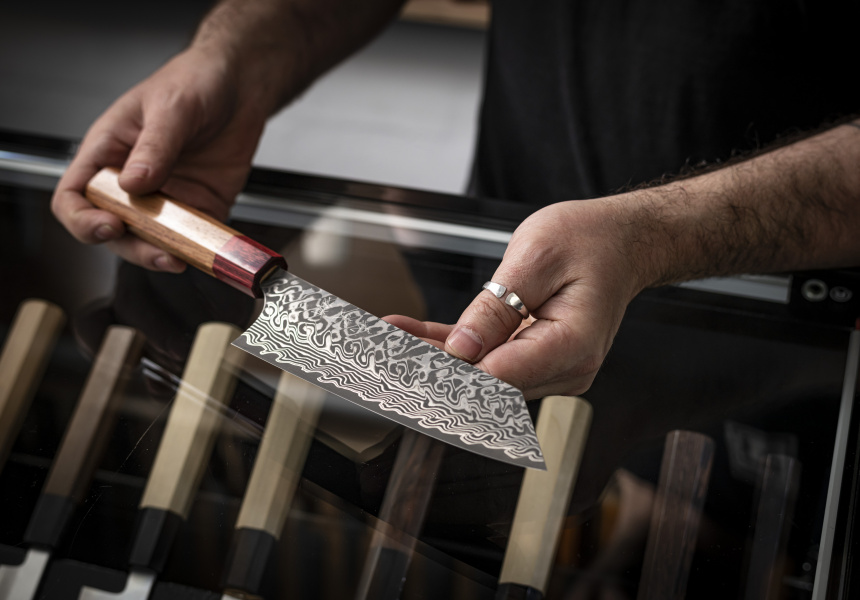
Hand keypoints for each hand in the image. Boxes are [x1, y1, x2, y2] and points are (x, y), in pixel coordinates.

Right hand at [51, 46, 267, 271]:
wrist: (241, 86)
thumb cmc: (195, 82)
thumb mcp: (172, 107)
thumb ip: (155, 147)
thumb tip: (133, 184)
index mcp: (108, 153)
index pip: (74, 197)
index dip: (82, 219)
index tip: (108, 225)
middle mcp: (132, 182)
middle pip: (113, 230)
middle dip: (131, 246)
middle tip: (158, 251)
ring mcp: (167, 198)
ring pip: (151, 240)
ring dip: (162, 254)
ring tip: (180, 258)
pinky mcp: (200, 207)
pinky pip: (193, 238)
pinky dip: (197, 250)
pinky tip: (206, 251)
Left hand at [386, 197, 645, 398]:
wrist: (620, 243)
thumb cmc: (589, 242)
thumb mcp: (536, 258)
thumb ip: (496, 307)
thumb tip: (461, 350)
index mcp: (570, 347)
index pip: (498, 378)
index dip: (445, 377)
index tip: (400, 371)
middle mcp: (562, 369)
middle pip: (483, 384)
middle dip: (427, 371)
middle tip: (376, 359)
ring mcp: (547, 370)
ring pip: (476, 375)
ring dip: (429, 359)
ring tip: (379, 341)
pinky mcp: (531, 361)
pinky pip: (482, 359)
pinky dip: (445, 348)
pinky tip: (403, 334)